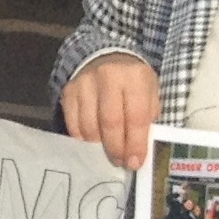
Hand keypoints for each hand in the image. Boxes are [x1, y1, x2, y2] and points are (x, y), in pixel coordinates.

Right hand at [62, 52, 160, 170]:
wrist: (105, 56)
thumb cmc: (132, 80)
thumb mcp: (150, 91)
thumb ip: (148, 117)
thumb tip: (139, 149)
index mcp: (135, 77)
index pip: (136, 116)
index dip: (135, 143)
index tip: (135, 162)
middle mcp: (108, 77)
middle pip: (110, 122)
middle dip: (116, 148)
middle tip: (120, 162)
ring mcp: (84, 84)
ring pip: (89, 125)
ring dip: (98, 146)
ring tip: (107, 154)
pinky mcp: (68, 91)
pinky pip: (73, 123)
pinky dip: (82, 139)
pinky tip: (92, 143)